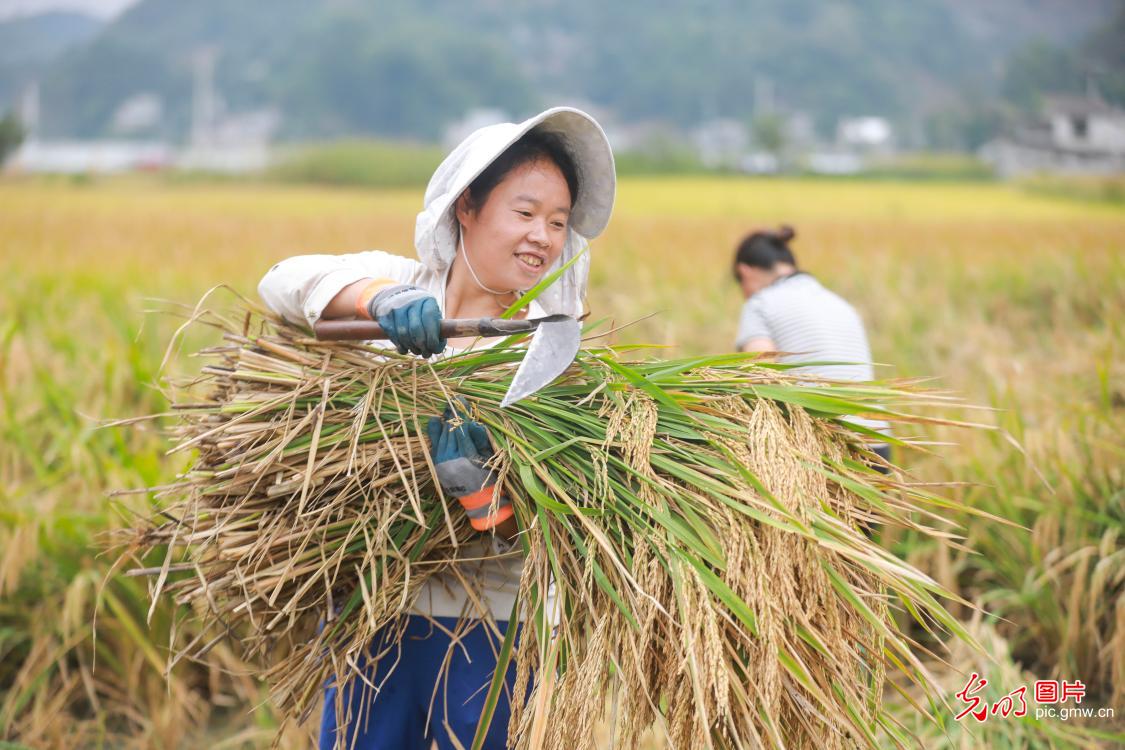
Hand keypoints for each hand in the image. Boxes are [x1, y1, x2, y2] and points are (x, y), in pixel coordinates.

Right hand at [367, 284, 445, 356]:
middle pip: (415, 328)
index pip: (429, 317)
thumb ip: (437, 328)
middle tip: (426, 353)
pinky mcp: (385, 317)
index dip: (432, 336)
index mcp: (426, 300)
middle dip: (422, 345)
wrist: (398, 297)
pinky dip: (401, 346)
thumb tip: (437, 348)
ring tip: (417, 351)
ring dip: (411, 347)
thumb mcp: (432, 314)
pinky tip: (405, 349)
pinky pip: (393, 336)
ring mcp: (396, 308)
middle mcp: (410, 301)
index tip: (434, 348)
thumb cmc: (421, 312)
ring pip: (403, 334)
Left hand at [427, 402, 512, 531]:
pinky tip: (435, 420)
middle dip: (453, 414)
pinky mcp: (437, 464)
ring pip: (442, 435)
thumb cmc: (488, 475)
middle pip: (450, 430)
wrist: (477, 497)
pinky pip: (434, 444)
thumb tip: (475, 423)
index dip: (461, 414)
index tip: (461, 401)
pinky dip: (435, 432)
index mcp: (466, 456)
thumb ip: (482, 440)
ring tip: (448, 408)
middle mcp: (451, 459)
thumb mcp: (490, 458)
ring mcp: (441, 462)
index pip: (461, 429)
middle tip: (454, 400)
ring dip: (445, 421)